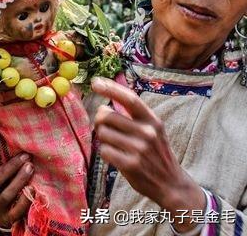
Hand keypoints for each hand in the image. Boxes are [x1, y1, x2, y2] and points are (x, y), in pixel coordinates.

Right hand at [0, 129, 33, 228]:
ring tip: (30, 167)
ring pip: (6, 194)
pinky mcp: (6, 218)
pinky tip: (33, 190)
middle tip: (26, 155)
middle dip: (10, 166)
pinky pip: (15, 210)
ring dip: (19, 180)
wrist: (1, 215)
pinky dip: (24, 200)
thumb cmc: (0, 184)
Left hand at [91, 77, 204, 231]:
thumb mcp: (153, 130)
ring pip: (103, 133)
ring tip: (115, 145)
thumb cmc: (155, 153)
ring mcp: (140, 149)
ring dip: (103, 138)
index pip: (130, 98)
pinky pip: (104, 150)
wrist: (170, 183)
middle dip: (100, 121)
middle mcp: (147, 132)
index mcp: (152, 120)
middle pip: (107, 116)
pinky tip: (116, 157)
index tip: (95, 82)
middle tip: (105, 128)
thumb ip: (133, 116)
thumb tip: (104, 105)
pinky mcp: (131, 164)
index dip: (111, 88)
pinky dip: (105, 152)